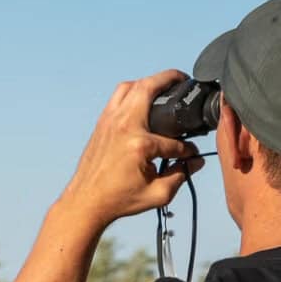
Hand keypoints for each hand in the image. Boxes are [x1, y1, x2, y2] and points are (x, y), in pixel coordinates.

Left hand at [58, 70, 205, 227]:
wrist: (84, 203)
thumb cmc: (116, 200)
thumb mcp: (157, 195)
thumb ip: (181, 176)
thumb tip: (196, 161)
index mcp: (139, 144)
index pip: (174, 142)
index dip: (187, 149)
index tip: (191, 155)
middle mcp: (123, 126)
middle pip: (149, 88)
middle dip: (170, 78)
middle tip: (184, 79)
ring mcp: (109, 122)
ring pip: (130, 86)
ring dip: (148, 81)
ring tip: (164, 85)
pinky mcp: (101, 124)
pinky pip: (117, 97)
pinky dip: (132, 92)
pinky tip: (142, 99)